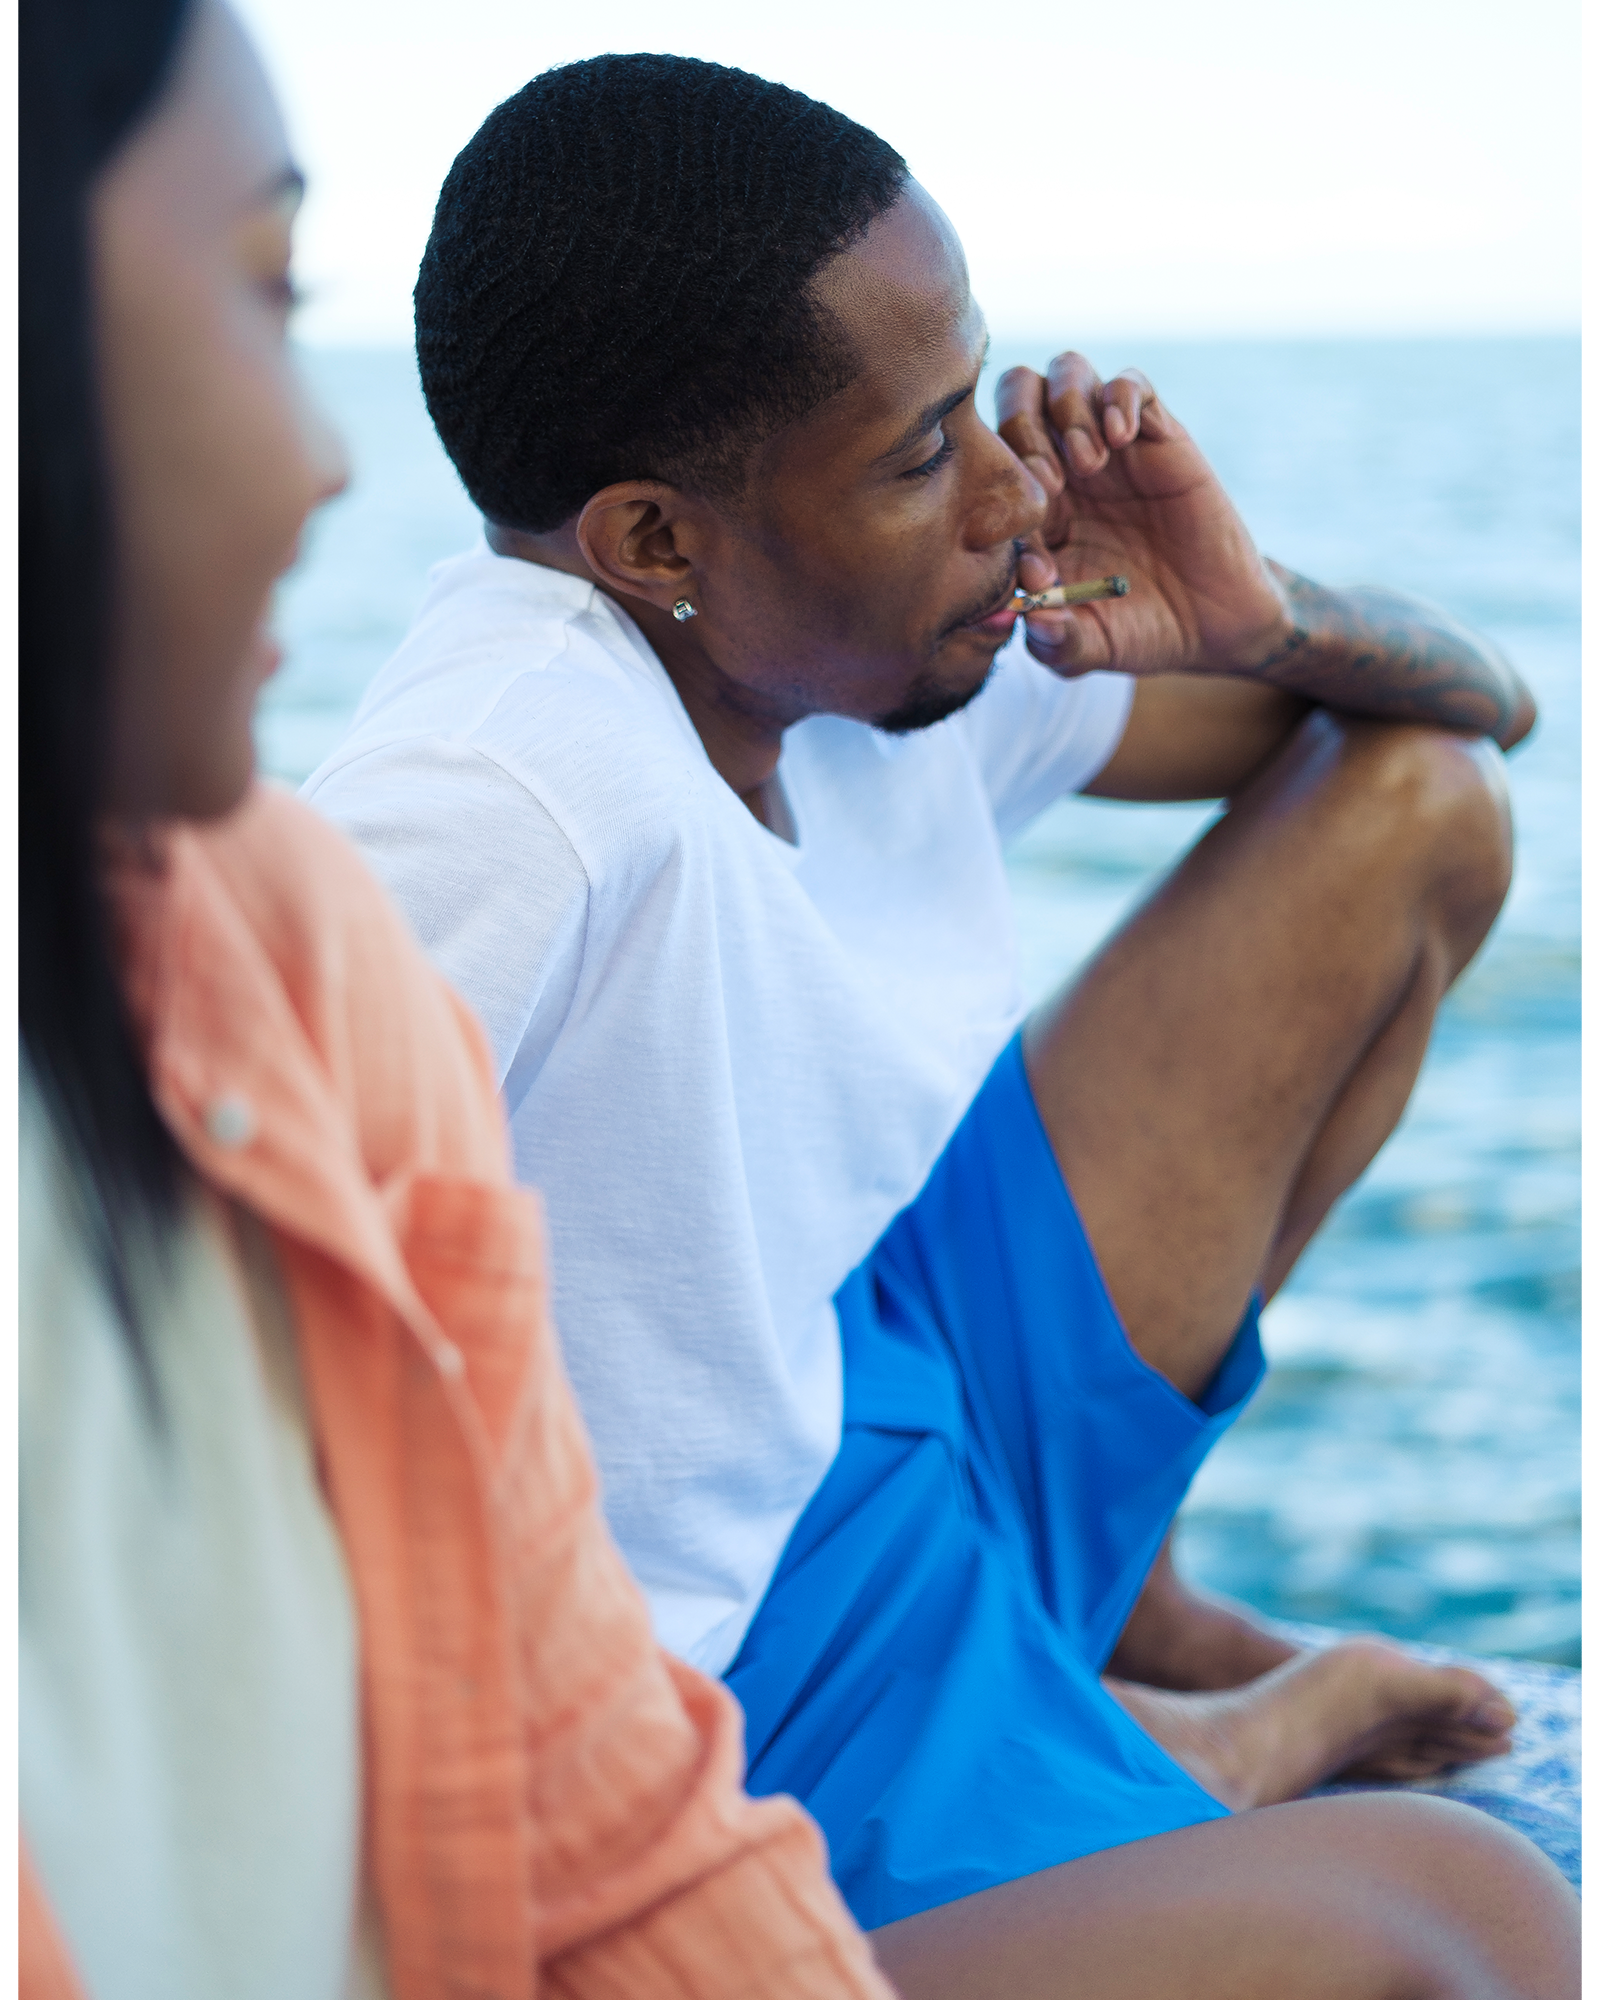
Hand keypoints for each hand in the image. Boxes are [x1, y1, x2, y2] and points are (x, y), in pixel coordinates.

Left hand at [995, 352, 1290, 678]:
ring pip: (1063, 374)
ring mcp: (1109, 447)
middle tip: (1051, 485)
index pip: (988, 474)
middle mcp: (1062, 469)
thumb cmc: (1139, 631)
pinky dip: (1119, 397)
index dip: (998, 510)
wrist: (1212, 622)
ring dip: (1065, 408)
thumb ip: (1055, 643)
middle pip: (1014, 401)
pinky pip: (1129, 383)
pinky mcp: (1158, 435)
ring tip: (1090, 462)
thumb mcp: (1089, 649)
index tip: (1036, 565)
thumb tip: (1028, 618)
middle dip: (1020, 432)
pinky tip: (1122, 439)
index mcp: (1031, 514)